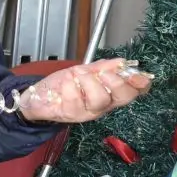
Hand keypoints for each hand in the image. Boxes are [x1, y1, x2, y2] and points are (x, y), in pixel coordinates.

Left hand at [17, 58, 152, 123]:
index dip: (140, 84)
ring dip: (89, 82)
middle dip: (116, 82)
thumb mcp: (83, 71)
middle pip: (122, 98)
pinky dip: (70, 86)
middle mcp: (102, 105)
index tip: (137, 74)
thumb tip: (121, 62)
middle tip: (102, 72)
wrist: (36, 96)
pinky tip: (65, 81)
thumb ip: (102, 67)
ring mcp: (86, 112)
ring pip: (99, 100)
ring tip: (78, 74)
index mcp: (109, 93)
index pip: (133, 92)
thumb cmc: (61, 85)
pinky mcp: (70, 115)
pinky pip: (75, 100)